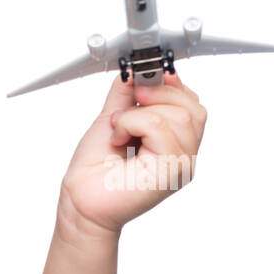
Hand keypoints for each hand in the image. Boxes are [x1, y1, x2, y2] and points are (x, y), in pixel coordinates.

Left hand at [58, 70, 207, 239]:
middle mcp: (183, 154)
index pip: (193, 105)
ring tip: (118, 131)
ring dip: (138, 114)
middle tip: (126, 107)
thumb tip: (136, 70)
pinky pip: (162, 129)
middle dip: (157, 96)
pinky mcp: (172, 174)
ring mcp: (181, 165)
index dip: (172, 86)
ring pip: (179, 115)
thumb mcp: (112, 120)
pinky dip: (133, 124)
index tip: (146, 78)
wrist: (79, 202)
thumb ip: (126, 96)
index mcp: (174, 142)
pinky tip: (119, 139)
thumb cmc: (93, 172)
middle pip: (193, 108)